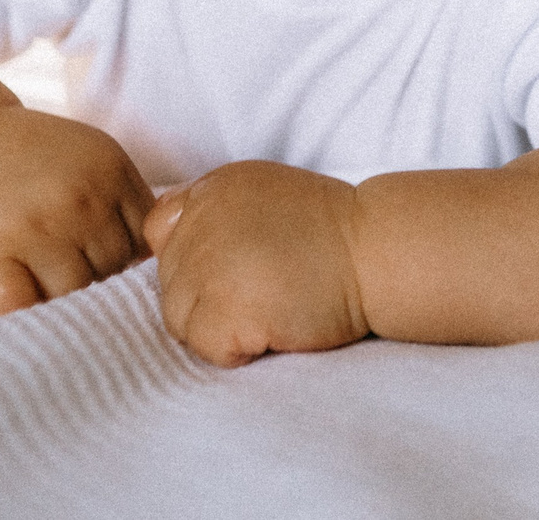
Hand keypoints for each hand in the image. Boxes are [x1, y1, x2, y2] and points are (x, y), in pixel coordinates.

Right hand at [0, 105, 155, 315]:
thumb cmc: (29, 158)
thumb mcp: (91, 159)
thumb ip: (125, 204)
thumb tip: (155, 271)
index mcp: (112, 172)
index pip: (144, 245)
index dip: (130, 268)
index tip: (112, 278)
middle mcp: (79, 199)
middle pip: (112, 273)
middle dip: (96, 286)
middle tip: (72, 289)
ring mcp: (32, 228)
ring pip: (73, 297)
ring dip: (62, 306)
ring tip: (46, 300)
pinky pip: (21, 310)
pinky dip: (26, 323)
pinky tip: (23, 317)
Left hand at [144, 160, 369, 366]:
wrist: (377, 252)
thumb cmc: (334, 232)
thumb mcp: (265, 194)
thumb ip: (218, 213)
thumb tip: (173, 247)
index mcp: (213, 189)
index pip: (160, 231)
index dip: (189, 260)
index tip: (233, 268)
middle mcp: (201, 220)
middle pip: (170, 283)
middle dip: (208, 298)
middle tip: (264, 292)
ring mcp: (209, 265)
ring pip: (179, 320)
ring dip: (218, 327)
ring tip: (269, 309)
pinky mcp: (224, 308)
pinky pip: (205, 347)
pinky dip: (235, 350)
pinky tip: (273, 327)